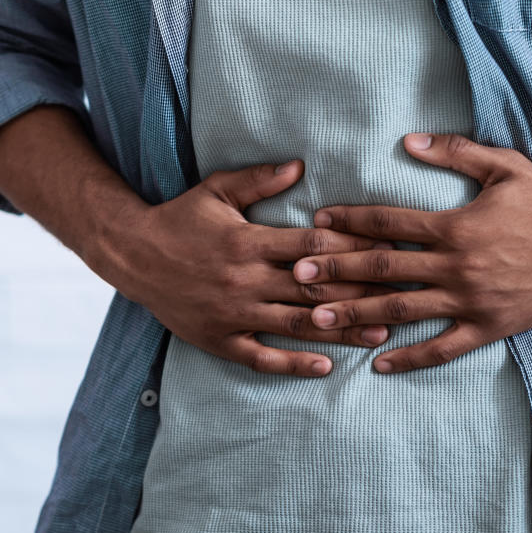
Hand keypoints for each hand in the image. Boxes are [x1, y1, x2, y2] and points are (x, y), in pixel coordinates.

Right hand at [92, 159, 399, 377]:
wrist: (131, 255)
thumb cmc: (180, 218)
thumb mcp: (216, 190)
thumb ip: (259, 179)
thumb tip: (300, 165)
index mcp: (248, 241)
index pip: (310, 247)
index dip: (350, 249)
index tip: (386, 249)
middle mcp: (244, 280)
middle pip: (312, 289)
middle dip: (359, 293)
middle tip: (401, 297)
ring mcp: (233, 313)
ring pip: (296, 325)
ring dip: (341, 331)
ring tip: (380, 333)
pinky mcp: (220, 339)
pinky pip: (261, 356)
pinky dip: (293, 364)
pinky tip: (325, 367)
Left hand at [291, 133, 531, 372]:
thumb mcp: (503, 165)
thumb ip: (454, 152)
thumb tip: (408, 141)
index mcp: (453, 225)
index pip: (388, 222)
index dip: (350, 221)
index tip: (317, 222)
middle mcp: (455, 265)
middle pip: (383, 268)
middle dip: (337, 270)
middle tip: (298, 273)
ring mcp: (470, 299)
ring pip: (403, 310)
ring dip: (357, 314)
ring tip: (318, 319)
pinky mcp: (488, 326)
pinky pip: (443, 347)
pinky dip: (410, 358)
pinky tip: (379, 364)